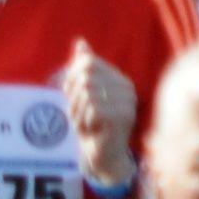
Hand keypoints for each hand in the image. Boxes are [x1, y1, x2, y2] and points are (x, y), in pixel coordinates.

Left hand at [59, 40, 135, 193]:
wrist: (101, 156)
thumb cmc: (90, 125)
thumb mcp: (81, 94)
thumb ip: (82, 69)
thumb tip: (80, 42)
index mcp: (118, 78)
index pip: (86, 62)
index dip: (71, 79)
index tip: (72, 98)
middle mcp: (127, 86)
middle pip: (85, 76)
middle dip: (73, 98)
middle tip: (78, 115)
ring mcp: (128, 101)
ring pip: (88, 92)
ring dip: (77, 112)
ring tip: (84, 124)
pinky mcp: (124, 117)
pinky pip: (93, 108)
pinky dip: (84, 121)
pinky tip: (91, 131)